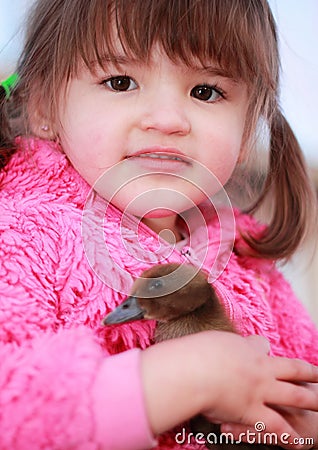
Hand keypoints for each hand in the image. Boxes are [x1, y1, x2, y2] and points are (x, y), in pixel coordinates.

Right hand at [140, 331, 317, 438]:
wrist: (194, 370)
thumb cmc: (196, 353)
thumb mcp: (208, 341)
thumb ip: (216, 345)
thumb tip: (213, 344)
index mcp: (246, 350)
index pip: (260, 345)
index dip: (264, 346)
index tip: (265, 346)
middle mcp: (260, 369)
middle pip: (292, 369)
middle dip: (309, 372)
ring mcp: (260, 391)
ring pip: (295, 396)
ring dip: (312, 400)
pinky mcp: (254, 412)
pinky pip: (277, 427)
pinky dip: (290, 437)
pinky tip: (299, 443)